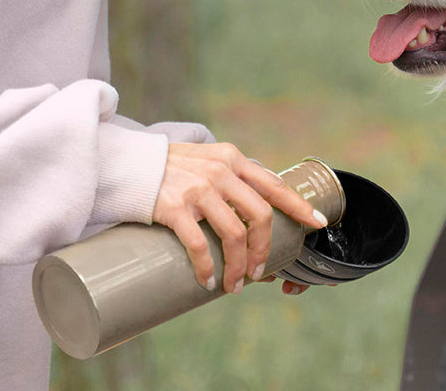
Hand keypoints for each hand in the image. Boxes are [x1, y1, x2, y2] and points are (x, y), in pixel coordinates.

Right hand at [150, 143, 327, 293]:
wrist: (127, 163)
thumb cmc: (171, 168)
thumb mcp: (208, 160)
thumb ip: (232, 178)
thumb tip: (258, 212)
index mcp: (233, 160)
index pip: (274, 185)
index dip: (298, 206)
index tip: (318, 224)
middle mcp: (220, 172)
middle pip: (260, 216)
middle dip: (264, 250)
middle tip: (259, 273)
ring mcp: (197, 189)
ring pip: (234, 235)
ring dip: (239, 266)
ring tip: (235, 285)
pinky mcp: (174, 207)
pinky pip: (199, 244)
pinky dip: (207, 267)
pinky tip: (208, 280)